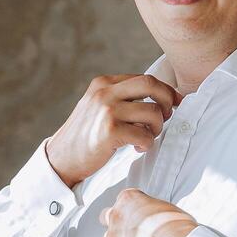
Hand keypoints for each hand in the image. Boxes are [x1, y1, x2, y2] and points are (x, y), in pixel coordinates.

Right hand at [44, 74, 182, 187]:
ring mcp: (107, 110)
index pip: (145, 78)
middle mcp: (105, 92)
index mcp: (103, 83)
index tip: (175, 103)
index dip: (166, 91)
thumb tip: (159, 97)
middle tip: (166, 118)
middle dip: (167, 101)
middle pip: (152, 85)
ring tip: (145, 138)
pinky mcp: (110, 131)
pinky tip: (136, 147)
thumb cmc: (85, 136)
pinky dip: (147, 143)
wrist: (61, 158)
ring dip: (156, 128)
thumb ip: (122, 98)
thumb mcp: (98, 107)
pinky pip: (145, 135)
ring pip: (153, 112)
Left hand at [100, 188, 197, 236]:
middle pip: (106, 216)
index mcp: (128, 198)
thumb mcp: (165, 207)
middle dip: (116, 222)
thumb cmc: (176, 226)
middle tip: (132, 230)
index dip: (132, 209)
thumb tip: (154, 218)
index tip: (141, 216)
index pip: (123, 199)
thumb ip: (151, 210)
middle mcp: (116, 215)